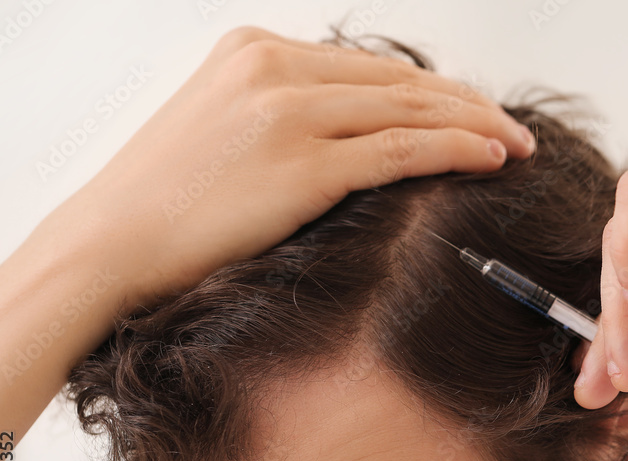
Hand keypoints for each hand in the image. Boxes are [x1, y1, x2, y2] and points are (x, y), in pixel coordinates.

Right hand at [42, 26, 534, 309]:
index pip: (371, 66)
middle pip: (402, 80)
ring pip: (411, 108)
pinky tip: (490, 157)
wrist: (110, 244)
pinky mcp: (301, 162)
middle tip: (512, 125)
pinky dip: (455, 149)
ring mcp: (288, 110)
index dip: (434, 89)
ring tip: (518, 143)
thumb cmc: (164, 202)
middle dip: (469, 103)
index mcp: (254, 50)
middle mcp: (274, 67)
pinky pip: (401, 149)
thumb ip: (284, 115)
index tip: (471, 110)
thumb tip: (352, 131)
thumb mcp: (221, 129)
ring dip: (477, 124)